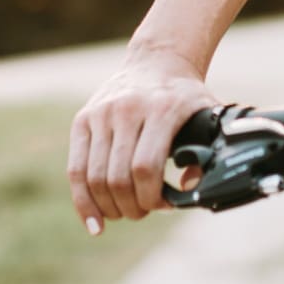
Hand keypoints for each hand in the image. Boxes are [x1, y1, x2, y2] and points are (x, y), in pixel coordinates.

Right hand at [66, 45, 218, 234]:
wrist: (157, 62)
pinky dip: (83, 201)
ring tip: (123, 213)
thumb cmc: (186, 98)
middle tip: (143, 212)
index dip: (152, 197)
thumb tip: (188, 189)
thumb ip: (206, 154)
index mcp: (162, 109)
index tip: (164, 206)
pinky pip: (76, 169)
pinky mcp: (83, 119)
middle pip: (119, 177)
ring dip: (109, 208)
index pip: (145, 167)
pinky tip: (94, 222)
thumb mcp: (208, 116)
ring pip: (95, 177)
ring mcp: (101, 113)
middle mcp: (127, 109)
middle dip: (131, 207)